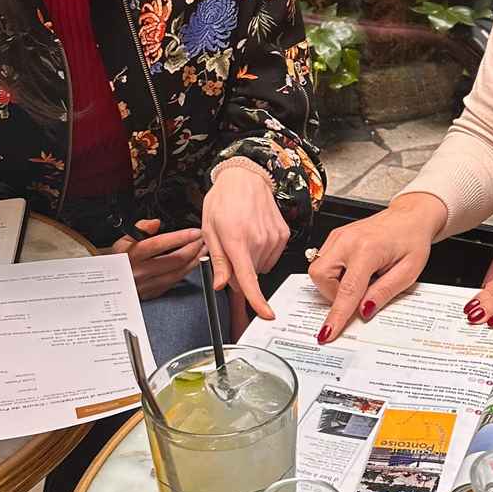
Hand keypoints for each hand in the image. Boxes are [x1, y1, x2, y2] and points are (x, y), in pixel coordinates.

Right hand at [111, 219, 204, 300]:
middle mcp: (140, 271)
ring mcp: (147, 284)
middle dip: (193, 248)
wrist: (108, 280)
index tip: (194, 232)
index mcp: (133, 254)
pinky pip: (173, 283)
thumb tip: (155, 223)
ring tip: (202, 251)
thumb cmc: (118, 258)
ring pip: (178, 273)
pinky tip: (192, 264)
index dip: (180, 237)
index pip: (160, 243)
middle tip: (202, 240)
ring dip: (194, 261)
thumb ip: (140, 228)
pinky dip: (185, 272)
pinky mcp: (152, 293)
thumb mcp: (123, 239)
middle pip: (174, 260)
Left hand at [201, 165, 290, 318]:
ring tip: (243, 236)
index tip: (266, 314)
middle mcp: (258, 240)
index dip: (257, 301)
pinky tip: (256, 234)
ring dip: (251, 260)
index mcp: (236, 240)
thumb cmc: (224, 200)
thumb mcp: (210, 230)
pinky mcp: (283, 234)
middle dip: (239, 270)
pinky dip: (262, 252)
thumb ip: (218, 261)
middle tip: (230, 248)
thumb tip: (221, 285)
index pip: (248, 279)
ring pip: (261, 266)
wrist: (245, 177)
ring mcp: (274, 237)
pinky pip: (272, 256)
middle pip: (250, 275)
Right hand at [307, 192, 446, 342]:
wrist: (410, 217)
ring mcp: (339, 236)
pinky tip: (354, 270)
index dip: (337, 314)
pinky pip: (323, 262)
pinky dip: (335, 274)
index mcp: (368, 249)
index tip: (327, 332)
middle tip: (357, 294)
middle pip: (320, 276)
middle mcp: (348, 240)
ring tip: (360, 279)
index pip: (347, 289)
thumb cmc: (412, 239)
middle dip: (333, 294)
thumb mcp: (408, 272)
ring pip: (318, 270)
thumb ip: (384, 292)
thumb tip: (364, 310)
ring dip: (334, 284)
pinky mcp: (335, 237)